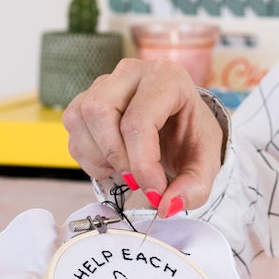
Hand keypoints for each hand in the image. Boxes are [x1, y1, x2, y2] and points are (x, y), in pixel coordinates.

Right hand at [62, 58, 223, 215]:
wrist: (178, 124)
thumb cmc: (189, 134)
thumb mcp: (205, 161)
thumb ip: (195, 186)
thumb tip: (168, 205)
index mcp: (167, 78)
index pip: (139, 120)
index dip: (143, 164)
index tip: (155, 191)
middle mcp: (131, 72)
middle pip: (100, 112)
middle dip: (116, 157)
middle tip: (136, 180)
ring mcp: (103, 84)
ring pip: (80, 119)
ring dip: (99, 157)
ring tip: (125, 169)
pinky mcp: (85, 100)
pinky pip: (72, 130)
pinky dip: (89, 157)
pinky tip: (112, 162)